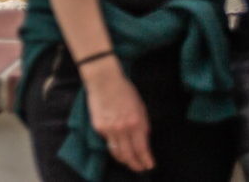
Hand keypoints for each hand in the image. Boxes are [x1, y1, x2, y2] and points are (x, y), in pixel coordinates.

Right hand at [80, 53, 153, 172]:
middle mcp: (122, 129)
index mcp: (136, 123)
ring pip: (116, 153)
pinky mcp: (98, 127)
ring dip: (124, 160)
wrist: (104, 80)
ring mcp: (108, 129)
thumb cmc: (125, 90)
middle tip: (140, 168)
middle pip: (128, 156)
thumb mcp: (140, 107)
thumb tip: (144, 139)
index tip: (149, 165)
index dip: (146, 160)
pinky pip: (108, 141)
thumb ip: (143, 125)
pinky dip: (114, 145)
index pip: (142, 149)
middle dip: (135, 165)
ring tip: (129, 162)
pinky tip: (118, 145)